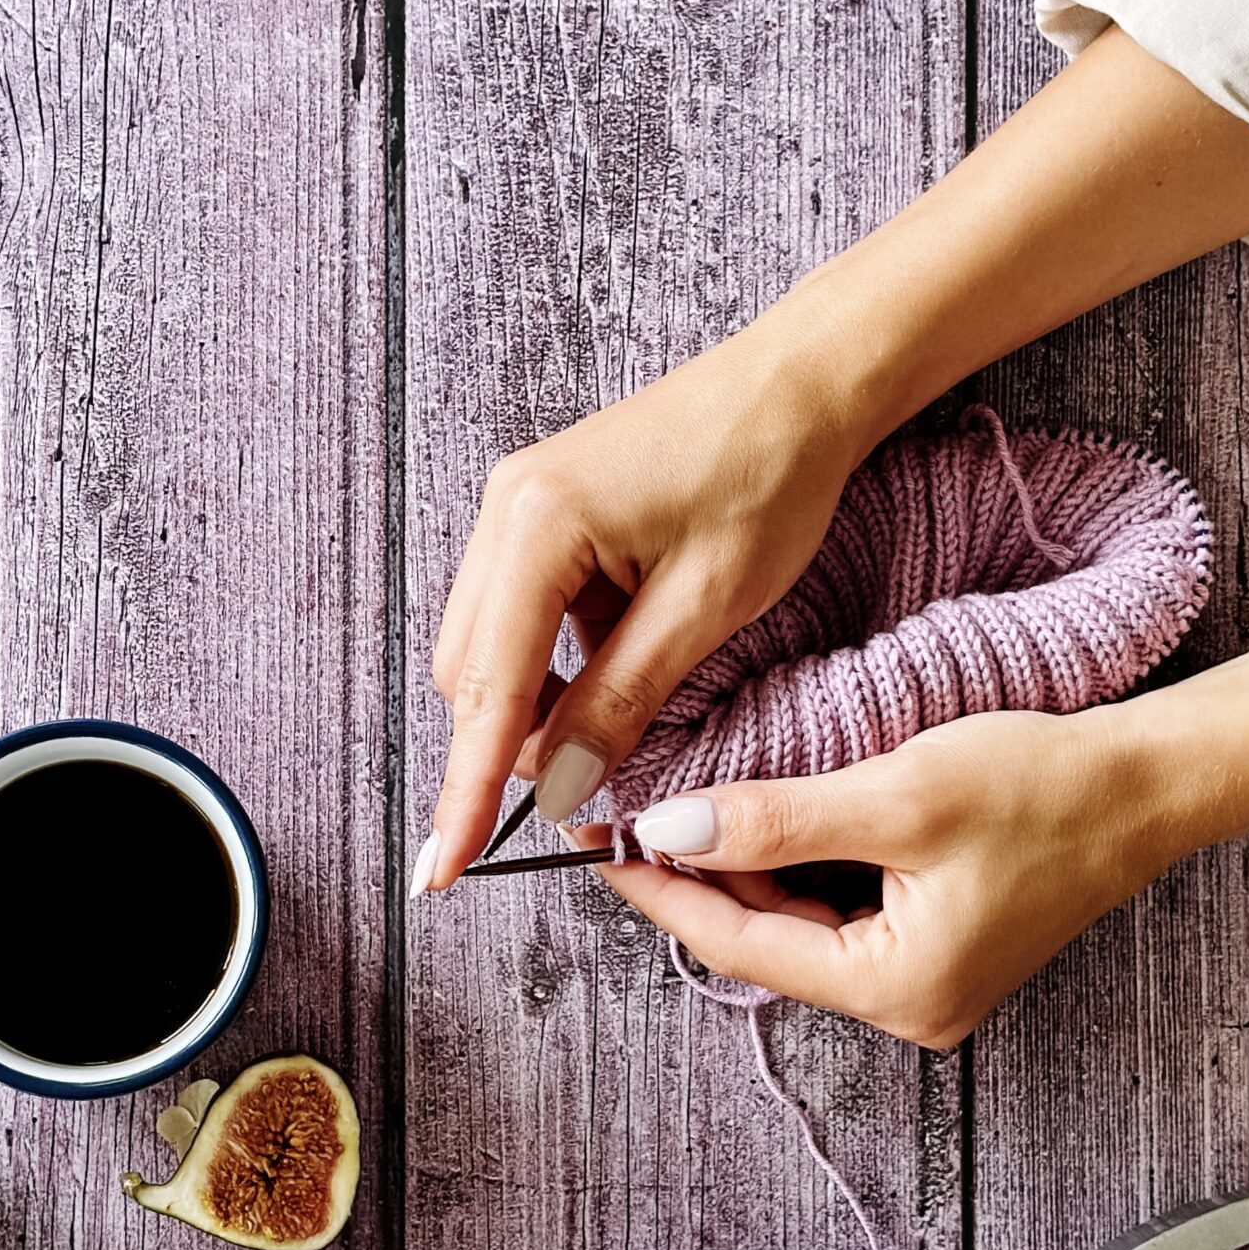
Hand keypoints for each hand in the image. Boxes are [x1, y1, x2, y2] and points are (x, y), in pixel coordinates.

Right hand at [422, 330, 864, 889]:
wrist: (804, 382)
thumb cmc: (770, 475)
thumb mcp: (706, 608)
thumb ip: (622, 702)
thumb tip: (559, 789)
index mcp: (537, 526)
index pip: (488, 691)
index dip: (468, 790)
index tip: (445, 867)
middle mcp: (506, 509)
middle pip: (471, 673)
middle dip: (505, 748)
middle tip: (569, 810)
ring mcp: (518, 505)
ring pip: (491, 647)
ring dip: (534, 705)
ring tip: (607, 741)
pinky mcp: (545, 510)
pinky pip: (523, 613)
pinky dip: (556, 663)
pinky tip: (619, 673)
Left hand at [581, 706, 1181, 1048]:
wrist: (1147, 784)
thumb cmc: (1041, 789)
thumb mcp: (895, 796)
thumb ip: (776, 820)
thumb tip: (671, 831)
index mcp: (895, 990)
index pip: (740, 944)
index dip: (661, 892)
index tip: (597, 847)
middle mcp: (907, 1004)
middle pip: (764, 939)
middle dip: (699, 876)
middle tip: (632, 814)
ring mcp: (924, 979)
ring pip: (796, 922)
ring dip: (746, 865)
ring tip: (690, 804)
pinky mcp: (935, 942)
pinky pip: (837, 909)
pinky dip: (796, 863)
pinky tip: (768, 815)